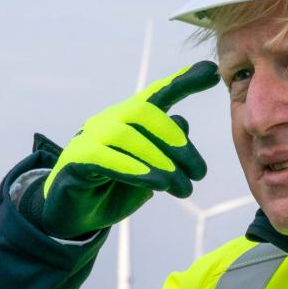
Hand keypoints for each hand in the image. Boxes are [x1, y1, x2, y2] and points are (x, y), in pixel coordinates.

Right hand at [30, 61, 219, 238]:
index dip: (183, 81)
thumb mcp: (150, 169)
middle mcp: (109, 121)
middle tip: (200, 173)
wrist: (75, 216)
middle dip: (177, 142)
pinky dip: (134, 170)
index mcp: (130, 120)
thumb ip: (166, 148)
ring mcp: (89, 138)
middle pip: (145, 113)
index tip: (212, 72)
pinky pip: (104, 158)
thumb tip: (183, 121)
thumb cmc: (116, 189)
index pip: (158, 94)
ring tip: (183, 189)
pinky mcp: (75, 161)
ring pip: (127, 136)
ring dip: (161, 162)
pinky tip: (156, 185)